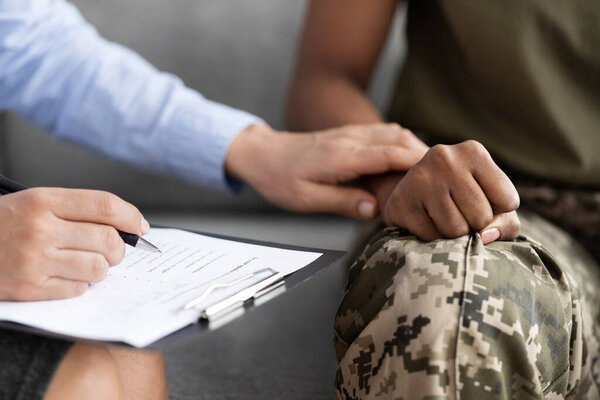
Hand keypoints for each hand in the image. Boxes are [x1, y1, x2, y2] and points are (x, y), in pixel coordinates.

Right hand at [0, 188, 148, 300]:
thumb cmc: (3, 225)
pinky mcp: (30, 289)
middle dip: (119, 248)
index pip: (105, 205)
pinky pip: (78, 289)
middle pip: (108, 239)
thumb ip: (78, 210)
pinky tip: (64, 276)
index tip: (140, 226)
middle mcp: (40, 229)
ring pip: (98, 267)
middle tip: (111, 249)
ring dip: (100, 267)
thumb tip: (127, 226)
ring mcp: (35, 261)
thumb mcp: (35, 203)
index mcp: (44, 201)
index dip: (131, 216)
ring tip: (86, 262)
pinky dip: (79, 284)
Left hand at [225, 123, 428, 218]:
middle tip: (449, 176)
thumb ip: (343, 202)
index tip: (443, 177)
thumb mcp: (306, 199)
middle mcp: (350, 139)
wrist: (262, 154)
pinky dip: (403, 143)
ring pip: (395, 133)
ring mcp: (351, 134)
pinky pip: (384, 133)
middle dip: (426, 156)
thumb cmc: (280, 179)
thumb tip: (376, 208)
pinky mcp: (349, 135)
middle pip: (399, 139)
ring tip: (436, 170)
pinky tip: (410, 159)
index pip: (390, 154)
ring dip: (416, 147)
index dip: (419, 164)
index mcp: (342, 157)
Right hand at [381, 140, 519, 242]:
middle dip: (476, 225)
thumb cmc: (463, 200)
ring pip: (456, 229)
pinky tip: (427, 223)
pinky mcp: (400, 202)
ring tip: (444, 219)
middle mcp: (445, 158)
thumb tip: (484, 236)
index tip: (482, 201)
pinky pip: (431, 238)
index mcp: (473, 151)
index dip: (500, 212)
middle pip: (482, 216)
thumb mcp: (493, 203)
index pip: (508, 200)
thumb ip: (506, 223)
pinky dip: (433, 239)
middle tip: (461, 213)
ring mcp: (419, 178)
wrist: (413, 194)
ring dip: (455, 236)